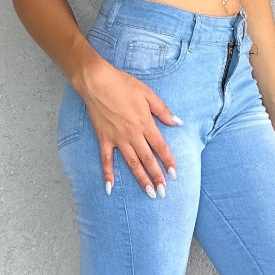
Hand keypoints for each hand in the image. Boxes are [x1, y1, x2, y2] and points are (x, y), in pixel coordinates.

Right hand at [78, 58, 179, 196]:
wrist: (96, 81)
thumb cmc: (123, 85)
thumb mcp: (148, 94)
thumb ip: (163, 110)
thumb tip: (177, 122)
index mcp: (145, 124)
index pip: (160, 147)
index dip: (168, 162)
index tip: (174, 175)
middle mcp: (133, 135)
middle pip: (148, 159)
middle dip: (157, 177)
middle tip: (163, 192)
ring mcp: (117, 139)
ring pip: (132, 163)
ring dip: (141, 179)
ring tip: (149, 193)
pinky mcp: (104, 139)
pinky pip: (106, 160)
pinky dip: (108, 174)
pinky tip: (110, 187)